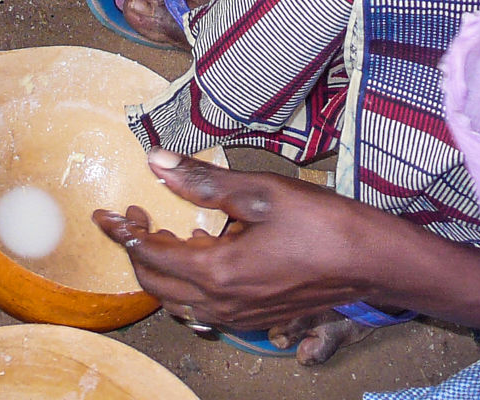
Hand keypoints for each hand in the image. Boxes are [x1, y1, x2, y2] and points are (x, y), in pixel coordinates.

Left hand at [94, 152, 479, 336]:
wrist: (373, 262)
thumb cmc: (324, 224)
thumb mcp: (261, 192)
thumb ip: (204, 182)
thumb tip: (157, 162)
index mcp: (217, 272)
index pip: (149, 254)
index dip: (123, 232)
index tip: (106, 212)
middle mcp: (222, 302)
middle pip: (158, 284)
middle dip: (138, 249)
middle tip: (136, 215)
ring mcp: (241, 316)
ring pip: (180, 301)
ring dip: (163, 269)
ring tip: (166, 232)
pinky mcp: (258, 317)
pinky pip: (207, 308)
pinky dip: (190, 284)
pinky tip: (203, 255)